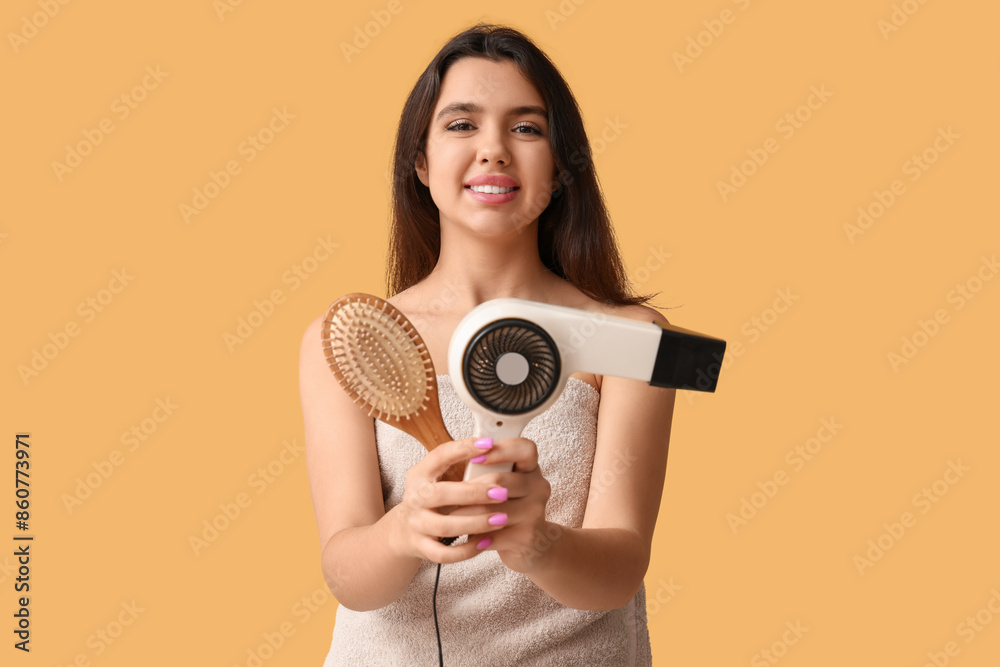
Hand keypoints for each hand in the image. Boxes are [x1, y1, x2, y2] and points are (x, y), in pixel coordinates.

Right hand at [388, 437, 509, 563]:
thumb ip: (459, 463)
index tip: (489, 444)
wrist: (404, 530)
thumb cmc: (431, 498)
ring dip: (476, 523)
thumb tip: (494, 446)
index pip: (439, 456)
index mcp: (420, 474)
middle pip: (440, 494)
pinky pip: (444, 554)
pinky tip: (486, 542)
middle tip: (502, 492)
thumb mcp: (437, 476)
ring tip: (501, 519)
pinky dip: (466, 550)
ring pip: (445, 526)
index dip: (463, 449)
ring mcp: (416, 524)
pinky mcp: (421, 547)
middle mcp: (415, 498)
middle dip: (473, 493)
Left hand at [460, 437, 553, 573]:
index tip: (475, 458)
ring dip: (466, 515)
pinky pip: (494, 534)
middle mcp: (538, 486)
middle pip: (499, 480)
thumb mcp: (500, 484)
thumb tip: (457, 462)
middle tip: (446, 496)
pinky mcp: (528, 535)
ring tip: (449, 518)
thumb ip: (485, 471)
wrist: (528, 545)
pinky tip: (467, 538)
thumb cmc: (506, 508)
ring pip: (492, 510)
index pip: (524, 449)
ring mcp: (535, 511)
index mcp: (530, 467)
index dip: (500, 451)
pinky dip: (476, 537)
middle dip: (468, 490)